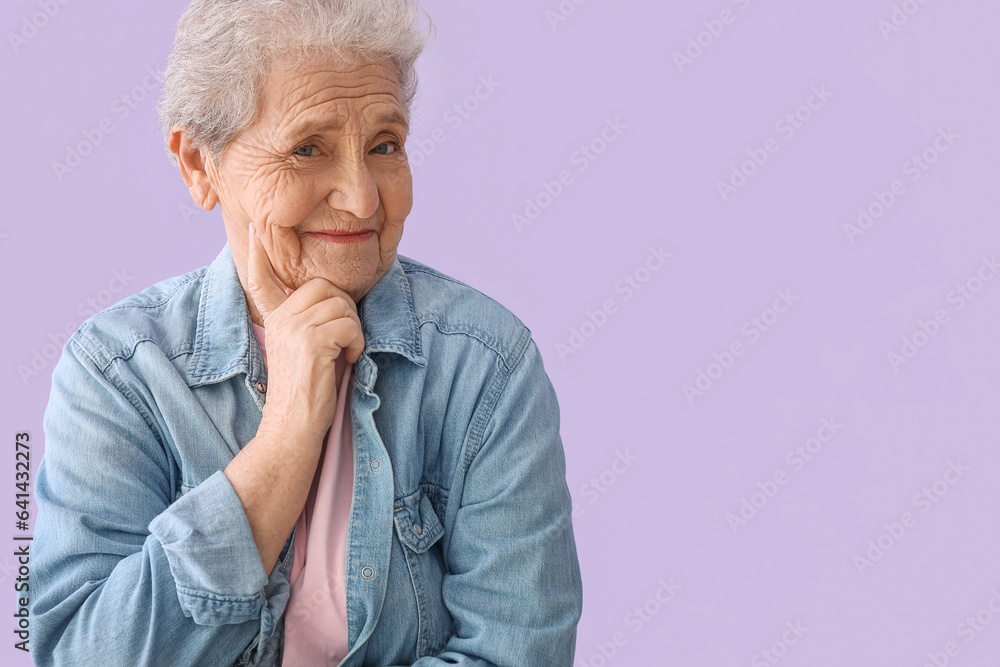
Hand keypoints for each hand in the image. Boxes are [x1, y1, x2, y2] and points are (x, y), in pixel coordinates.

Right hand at [246, 223, 364, 442]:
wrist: (292, 427)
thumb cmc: (305, 392)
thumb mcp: (300, 350)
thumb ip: (306, 323)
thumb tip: (335, 300)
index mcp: (275, 318)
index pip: (260, 278)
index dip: (259, 255)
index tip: (256, 230)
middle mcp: (281, 318)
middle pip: (325, 287)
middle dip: (345, 309)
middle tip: (344, 338)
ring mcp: (295, 328)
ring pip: (342, 306)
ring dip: (354, 330)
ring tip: (344, 353)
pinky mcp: (312, 342)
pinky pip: (349, 325)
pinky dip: (356, 343)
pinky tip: (346, 361)